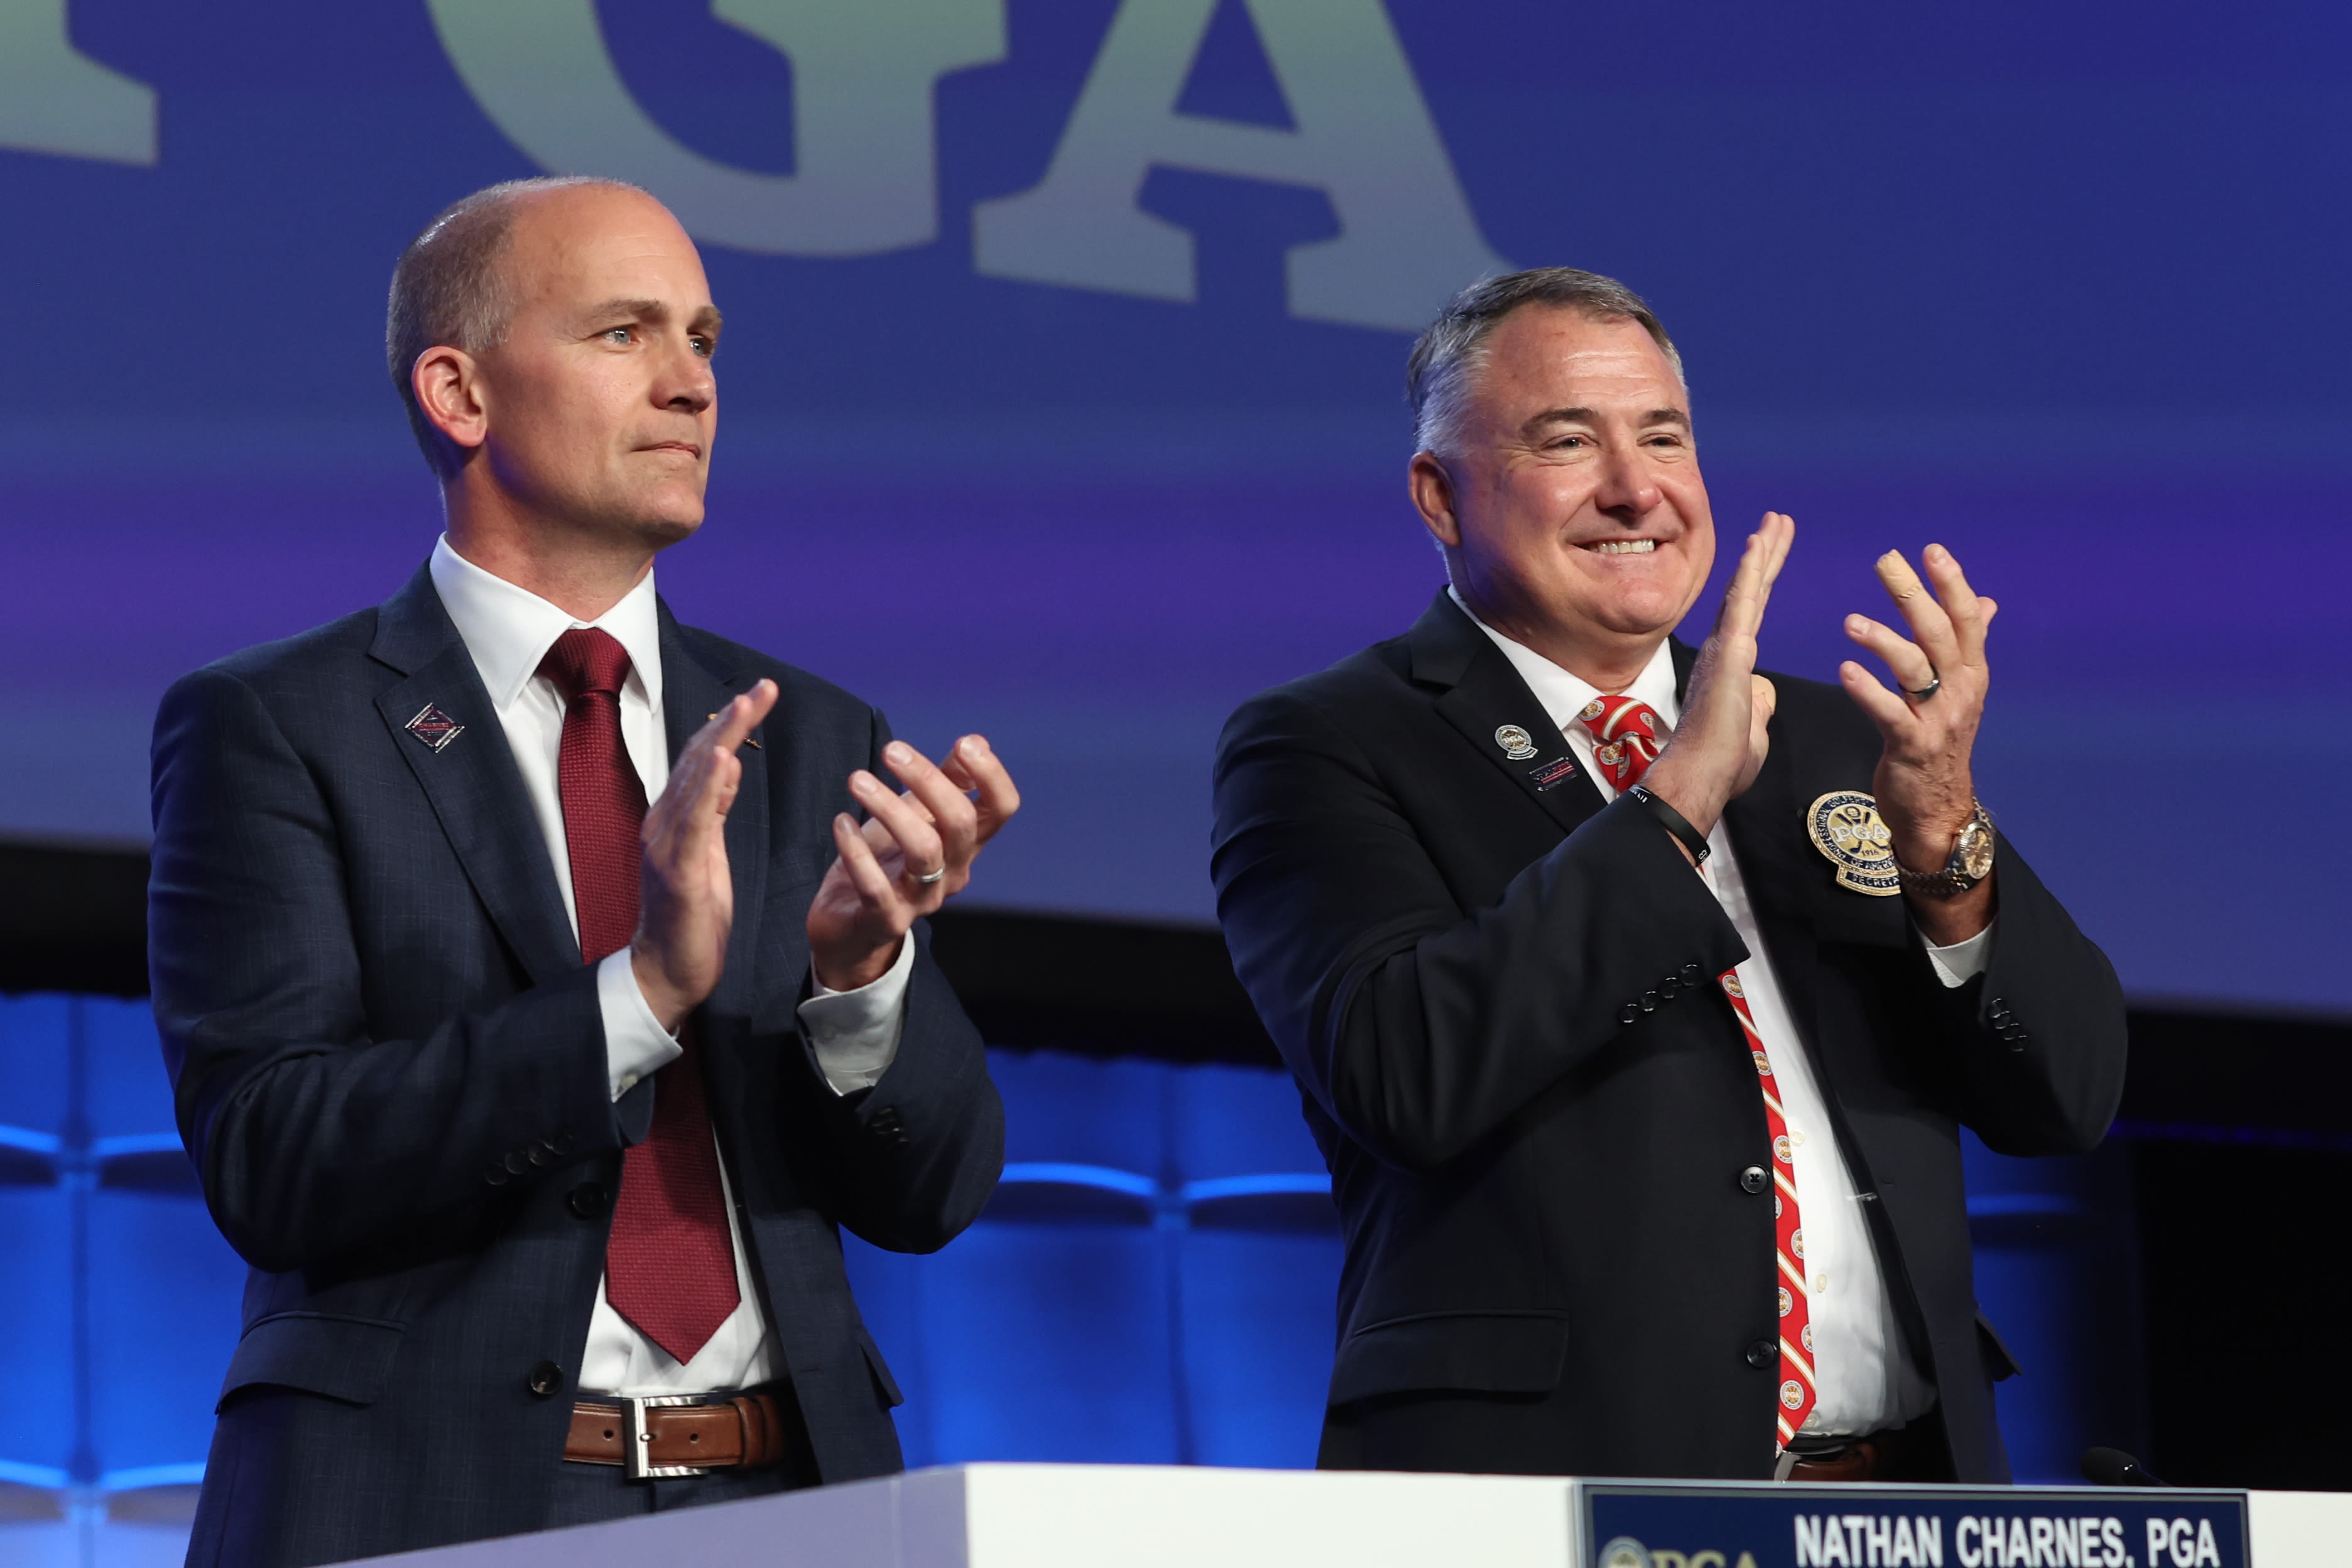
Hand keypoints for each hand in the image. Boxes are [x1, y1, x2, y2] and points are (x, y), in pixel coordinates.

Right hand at [632, 681, 778, 1031]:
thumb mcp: (709, 853)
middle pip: (698, 758)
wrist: (668, 972)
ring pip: (694, 780)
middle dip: (732, 720)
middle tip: (764, 687)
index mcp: (675, 819)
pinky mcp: (677, 871)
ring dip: (722, 739)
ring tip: (747, 704)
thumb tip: (726, 765)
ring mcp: (666, 845)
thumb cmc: (692, 917)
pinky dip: (706, 789)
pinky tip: (722, 761)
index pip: (703, 759)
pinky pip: (692, 822)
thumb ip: (713, 810)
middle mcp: (664, 823)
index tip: (759, 694)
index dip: (729, 724)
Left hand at [807, 735, 1019, 990]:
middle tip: (891, 750)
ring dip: (890, 808)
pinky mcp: (886, 920)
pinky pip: (876, 886)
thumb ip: (947, 781)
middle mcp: (954, 872)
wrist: (850, 926)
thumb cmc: (887, 861)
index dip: (992, 775)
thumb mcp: (917, 815)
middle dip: (928, 780)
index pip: (1001, 809)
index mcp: (966, 843)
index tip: (965, 743)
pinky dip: (856, 850)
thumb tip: (976, 740)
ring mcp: (923, 899)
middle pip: (962, 823)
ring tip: (857, 780)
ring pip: (925, 851)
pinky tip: (841, 822)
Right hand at [1641, 513, 1793, 851]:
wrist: (1700, 776)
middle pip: (1750, 593)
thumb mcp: (1752, 731)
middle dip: (1765, 556)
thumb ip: (1758, 706)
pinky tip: (1759, 545)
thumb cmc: (1720, 764)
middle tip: (1778, 523)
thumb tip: (1763, 690)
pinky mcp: (1729, 652)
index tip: (1772, 552)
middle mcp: (1724, 650)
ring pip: (1746, 590)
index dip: (1762, 581)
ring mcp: (1725, 648)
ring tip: (1777, 522)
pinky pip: (1742, 603)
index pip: (1753, 614)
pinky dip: (1750, 572)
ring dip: (1762, 553)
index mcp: (1731, 666)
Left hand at [1839, 543, 1999, 940]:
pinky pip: (1889, 712)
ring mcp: (1938, 719)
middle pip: (1939, 633)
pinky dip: (1867, 690)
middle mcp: (1960, 691)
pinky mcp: (1910, 746)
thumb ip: (1968, 646)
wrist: (1938, 808)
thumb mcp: (1960, 692)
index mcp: (1970, 674)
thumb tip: (1988, 602)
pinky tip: (1845, 670)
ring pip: (1915, 668)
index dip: (1952, 583)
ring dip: (1883, 639)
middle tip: (1885, 561)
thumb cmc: (1941, 744)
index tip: (1931, 550)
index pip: (1966, 619)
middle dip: (1913, 594)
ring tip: (1850, 621)